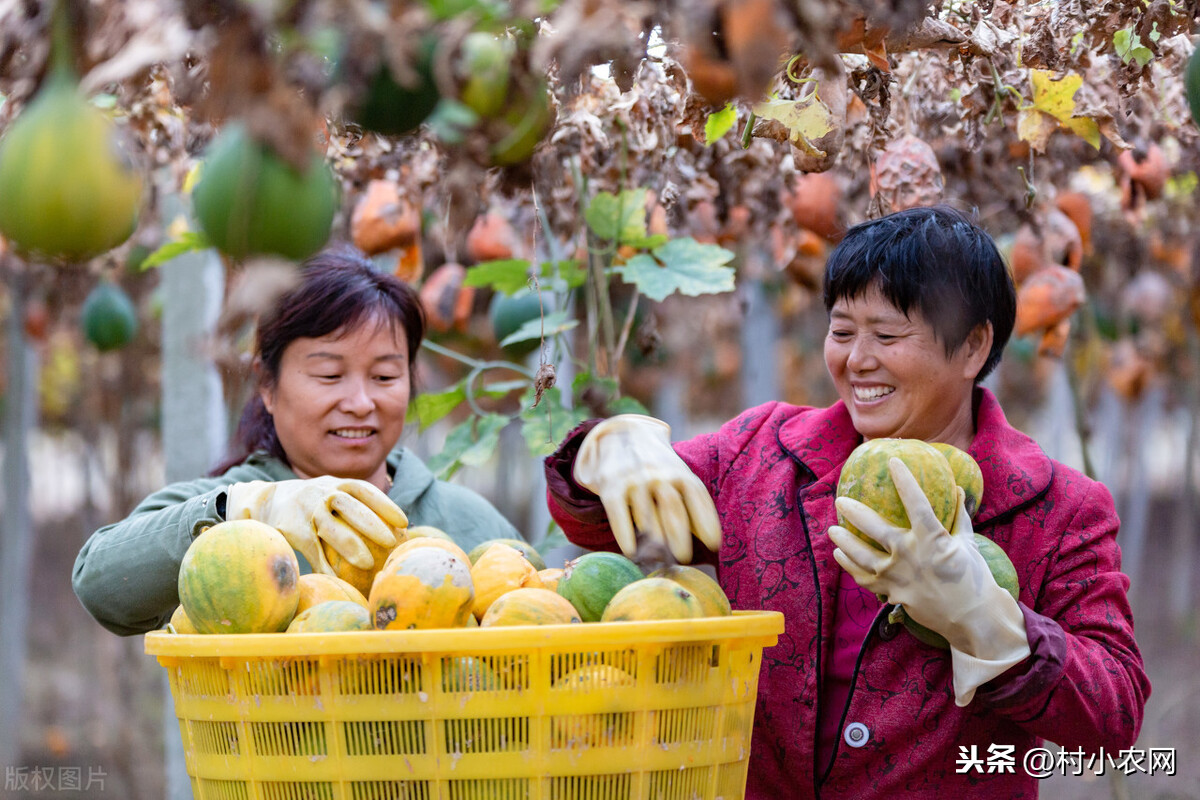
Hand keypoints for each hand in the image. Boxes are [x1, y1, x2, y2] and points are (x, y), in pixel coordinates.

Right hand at [226, 477, 406, 573]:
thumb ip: (355, 505)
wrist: (265, 500)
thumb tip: (396, 530)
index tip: (404, 522)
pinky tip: (340, 579)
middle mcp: (321, 493)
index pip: (364, 490)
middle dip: (371, 523)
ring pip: (330, 528)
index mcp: (336, 483)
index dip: (385, 504)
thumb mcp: (331, 492)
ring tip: (368, 563)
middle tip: (391, 541)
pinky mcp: (291, 529)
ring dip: (349, 546)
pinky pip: (311, 549)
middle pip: (349, 506)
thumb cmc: (313, 501)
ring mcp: (305, 511)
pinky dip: (325, 565)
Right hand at [574, 415, 720, 562]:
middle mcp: (659, 475)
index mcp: (680, 473)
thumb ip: (692, 503)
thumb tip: (711, 541)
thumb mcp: (678, 475)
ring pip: (646, 513)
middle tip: (684, 557)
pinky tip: (630, 551)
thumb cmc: (657, 466)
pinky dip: (624, 533)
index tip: (714, 544)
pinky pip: (618, 512)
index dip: (706, 521)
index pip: (697, 496)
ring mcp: (635, 479)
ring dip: (653, 537)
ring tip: (659, 558)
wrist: (622, 433)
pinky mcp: (612, 485)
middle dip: (679, 535)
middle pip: (672, 507)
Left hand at [828, 457, 1029, 705]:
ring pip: (862, 557)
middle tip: (840, 501)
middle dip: (854, 513)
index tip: (893, 462)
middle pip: (875, 529)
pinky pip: (866, 580)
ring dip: (844, 543)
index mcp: (933, 539)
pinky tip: (841, 557)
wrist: (974, 619)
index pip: (917, 503)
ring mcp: (899, 577)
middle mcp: (911, 555)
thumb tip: (958, 488)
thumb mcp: (967, 544)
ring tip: (833, 530)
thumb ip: (959, 516)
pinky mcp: (893, 594)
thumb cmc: (973, 579)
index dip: (904, 481)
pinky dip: (851, 568)